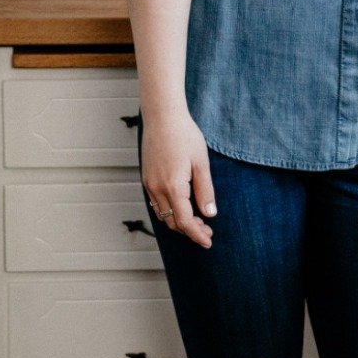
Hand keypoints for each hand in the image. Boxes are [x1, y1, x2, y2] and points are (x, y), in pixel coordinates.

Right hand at [140, 112, 215, 248]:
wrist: (162, 116)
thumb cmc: (184, 135)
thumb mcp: (201, 163)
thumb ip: (205, 190)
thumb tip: (210, 214)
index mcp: (173, 187)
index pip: (185, 222)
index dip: (197, 235)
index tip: (208, 242)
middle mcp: (157, 189)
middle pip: (172, 222)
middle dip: (190, 231)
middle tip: (207, 230)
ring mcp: (149, 184)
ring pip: (163, 215)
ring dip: (179, 222)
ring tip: (198, 220)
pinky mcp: (147, 178)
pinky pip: (156, 204)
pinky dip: (170, 211)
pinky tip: (183, 206)